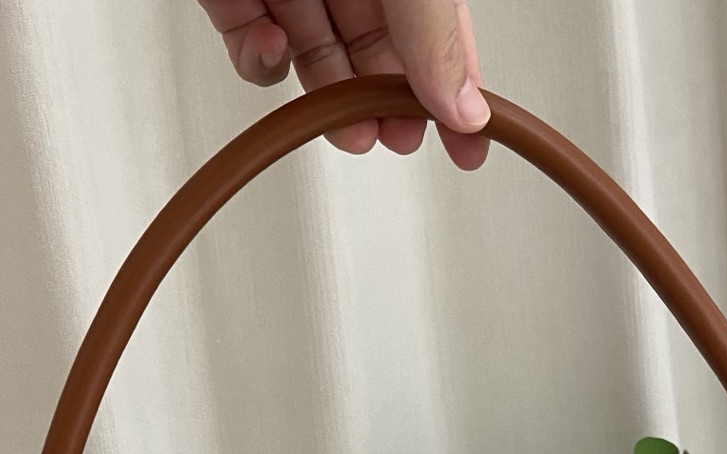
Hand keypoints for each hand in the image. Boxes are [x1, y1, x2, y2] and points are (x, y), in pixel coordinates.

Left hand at [197, 0, 489, 169]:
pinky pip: (255, 48)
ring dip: (333, 101)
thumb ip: (433, 33)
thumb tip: (462, 105)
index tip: (471, 148)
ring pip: (318, 58)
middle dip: (388, 105)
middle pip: (380, 53)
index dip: (458, 94)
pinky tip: (274, 45)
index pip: (440, 37)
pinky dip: (263, 62)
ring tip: (349, 127)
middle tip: (398, 139)